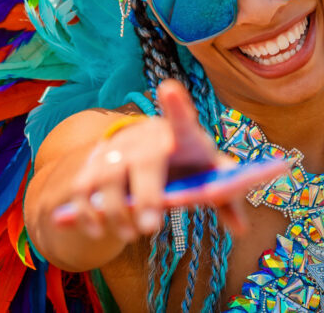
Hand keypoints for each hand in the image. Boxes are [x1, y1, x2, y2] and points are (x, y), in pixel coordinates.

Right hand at [53, 79, 284, 243]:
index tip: (168, 88)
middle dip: (145, 194)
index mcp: (180, 135)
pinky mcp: (93, 164)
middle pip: (143, 161)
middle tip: (150, 227)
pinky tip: (98, 230)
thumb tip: (242, 229)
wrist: (149, 147)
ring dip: (114, 211)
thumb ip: (226, 196)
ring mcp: (116, 148)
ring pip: (107, 178)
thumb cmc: (187, 160)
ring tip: (129, 235)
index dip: (175, 103)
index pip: (181, 118)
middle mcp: (145, 137)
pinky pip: (82, 187)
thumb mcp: (209, 171)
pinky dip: (86, 212)